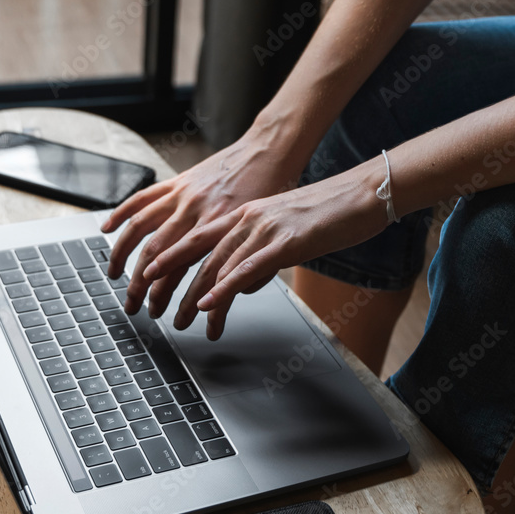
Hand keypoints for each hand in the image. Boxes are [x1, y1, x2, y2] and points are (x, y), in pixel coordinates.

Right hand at [101, 127, 305, 317]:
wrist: (269, 152)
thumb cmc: (271, 192)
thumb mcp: (261, 233)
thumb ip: (242, 259)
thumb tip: (233, 293)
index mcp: (217, 229)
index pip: (183, 271)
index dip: (166, 295)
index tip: (159, 313)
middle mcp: (196, 213)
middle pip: (157, 256)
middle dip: (140, 287)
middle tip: (134, 306)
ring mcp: (182, 196)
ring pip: (142, 229)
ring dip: (122, 255)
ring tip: (114, 275)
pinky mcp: (177, 181)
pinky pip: (142, 198)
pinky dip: (121, 213)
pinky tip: (107, 229)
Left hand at [140, 165, 387, 338]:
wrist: (364, 192)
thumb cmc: (332, 211)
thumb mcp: (286, 233)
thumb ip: (260, 255)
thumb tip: (243, 282)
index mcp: (246, 211)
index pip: (197, 238)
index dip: (169, 259)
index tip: (150, 280)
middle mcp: (248, 216)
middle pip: (196, 253)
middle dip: (172, 285)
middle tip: (158, 311)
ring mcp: (264, 227)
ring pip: (216, 265)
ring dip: (194, 298)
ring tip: (181, 321)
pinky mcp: (284, 242)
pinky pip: (245, 268)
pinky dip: (223, 289)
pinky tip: (208, 305)